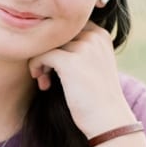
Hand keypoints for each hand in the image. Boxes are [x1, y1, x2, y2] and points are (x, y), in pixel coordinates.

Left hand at [28, 23, 134, 137]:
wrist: (109, 120)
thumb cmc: (98, 97)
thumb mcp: (94, 65)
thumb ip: (78, 48)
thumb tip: (45, 39)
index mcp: (101, 35)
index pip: (67, 26)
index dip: (57, 43)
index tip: (55, 64)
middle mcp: (94, 37)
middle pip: (55, 34)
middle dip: (47, 52)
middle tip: (46, 75)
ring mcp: (84, 48)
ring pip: (46, 44)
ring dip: (41, 62)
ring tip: (45, 81)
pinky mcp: (70, 62)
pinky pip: (41, 55)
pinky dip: (36, 68)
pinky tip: (43, 84)